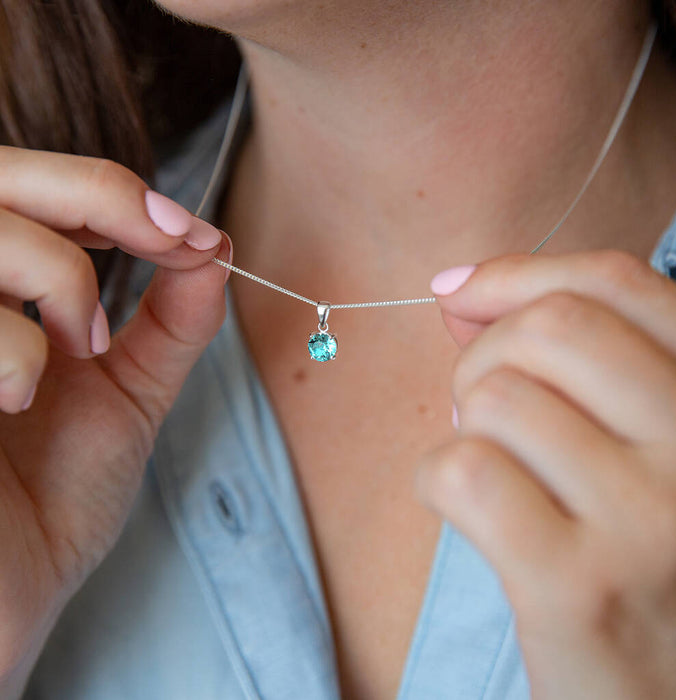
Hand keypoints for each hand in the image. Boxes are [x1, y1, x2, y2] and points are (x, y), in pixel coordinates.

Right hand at [0, 146, 230, 691]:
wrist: (5, 587)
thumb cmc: (55, 495)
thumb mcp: (131, 391)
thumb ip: (174, 317)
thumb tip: (219, 246)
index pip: (41, 185)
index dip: (119, 191)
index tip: (195, 235)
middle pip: (1, 173)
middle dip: (99, 195)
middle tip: (165, 243)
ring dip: (56, 275)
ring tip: (81, 350)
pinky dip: (10, 344)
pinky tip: (12, 399)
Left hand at [416, 251, 675, 699]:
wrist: (668, 695)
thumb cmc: (641, 552)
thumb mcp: (640, 440)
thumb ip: (568, 355)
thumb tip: (459, 289)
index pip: (614, 283)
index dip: (517, 275)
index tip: (460, 293)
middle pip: (549, 327)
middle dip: (484, 354)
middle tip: (483, 406)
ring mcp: (652, 518)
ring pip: (498, 398)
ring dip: (466, 425)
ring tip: (492, 467)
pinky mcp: (578, 585)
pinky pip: (466, 472)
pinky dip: (438, 479)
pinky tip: (467, 510)